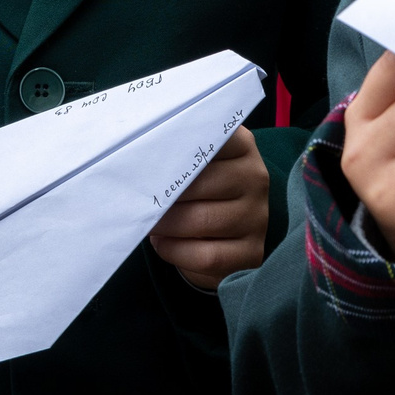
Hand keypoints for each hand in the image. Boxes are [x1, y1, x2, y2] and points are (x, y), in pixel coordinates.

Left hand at [149, 125, 270, 288]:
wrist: (223, 232)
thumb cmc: (196, 190)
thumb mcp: (191, 164)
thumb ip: (174, 154)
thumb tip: (137, 161)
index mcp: (240, 145)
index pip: (207, 138)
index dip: (172, 152)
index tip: (146, 160)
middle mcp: (254, 177)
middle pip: (200, 184)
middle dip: (162, 195)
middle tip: (136, 199)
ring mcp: (257, 217)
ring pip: (201, 221)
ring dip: (166, 225)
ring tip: (149, 223)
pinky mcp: (252, 252)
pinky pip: (206, 256)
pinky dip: (175, 251)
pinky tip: (163, 244)